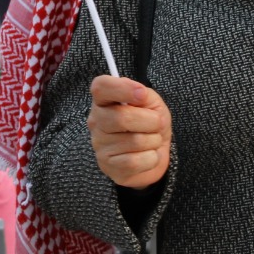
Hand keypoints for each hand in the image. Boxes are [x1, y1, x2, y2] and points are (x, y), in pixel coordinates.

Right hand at [87, 74, 170, 188]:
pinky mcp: (108, 166)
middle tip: (157, 124)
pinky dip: (151, 158)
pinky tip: (146, 155)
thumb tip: (139, 93)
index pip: (101, 87)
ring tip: (151, 140)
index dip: (123, 88)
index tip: (141, 94)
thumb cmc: (149, 124)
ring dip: (153, 141)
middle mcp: (96, 121)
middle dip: (150, 121)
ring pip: (134, 141)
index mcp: (104, 100)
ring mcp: (100, 145)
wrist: (154, 153)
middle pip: (122, 117)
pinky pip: (136, 161)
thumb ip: (144, 94)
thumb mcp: (152, 103)